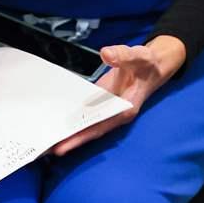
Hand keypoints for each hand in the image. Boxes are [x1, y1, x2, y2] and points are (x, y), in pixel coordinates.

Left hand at [50, 36, 185, 155]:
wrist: (153, 64)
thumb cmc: (148, 63)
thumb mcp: (139, 56)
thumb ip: (123, 55)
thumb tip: (106, 53)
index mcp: (125, 108)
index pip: (100, 125)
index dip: (83, 135)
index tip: (66, 145)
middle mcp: (116, 113)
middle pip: (92, 130)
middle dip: (73, 140)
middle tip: (50, 148)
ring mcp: (109, 109)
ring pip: (89, 124)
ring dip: (72, 132)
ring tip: (51, 140)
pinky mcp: (103, 102)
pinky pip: (88, 113)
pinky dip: (76, 118)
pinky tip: (61, 121)